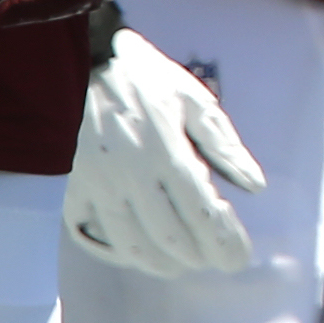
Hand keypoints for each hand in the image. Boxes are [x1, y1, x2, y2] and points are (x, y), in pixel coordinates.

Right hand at [70, 30, 267, 277]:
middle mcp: (130, 176)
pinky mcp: (67, 189)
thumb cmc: (139, 76)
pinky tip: (134, 253)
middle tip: (216, 261)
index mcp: (166, 152)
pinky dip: (117, 253)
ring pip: (131, 244)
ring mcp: (95, 187)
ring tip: (181, 264)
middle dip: (199, 256)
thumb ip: (224, 145)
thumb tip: (256, 186)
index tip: (240, 257)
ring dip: (161, 262)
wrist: (73, 58)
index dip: (225, 241)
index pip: (203, 213)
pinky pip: (92, 236)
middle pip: (171, 236)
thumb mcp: (191, 99)